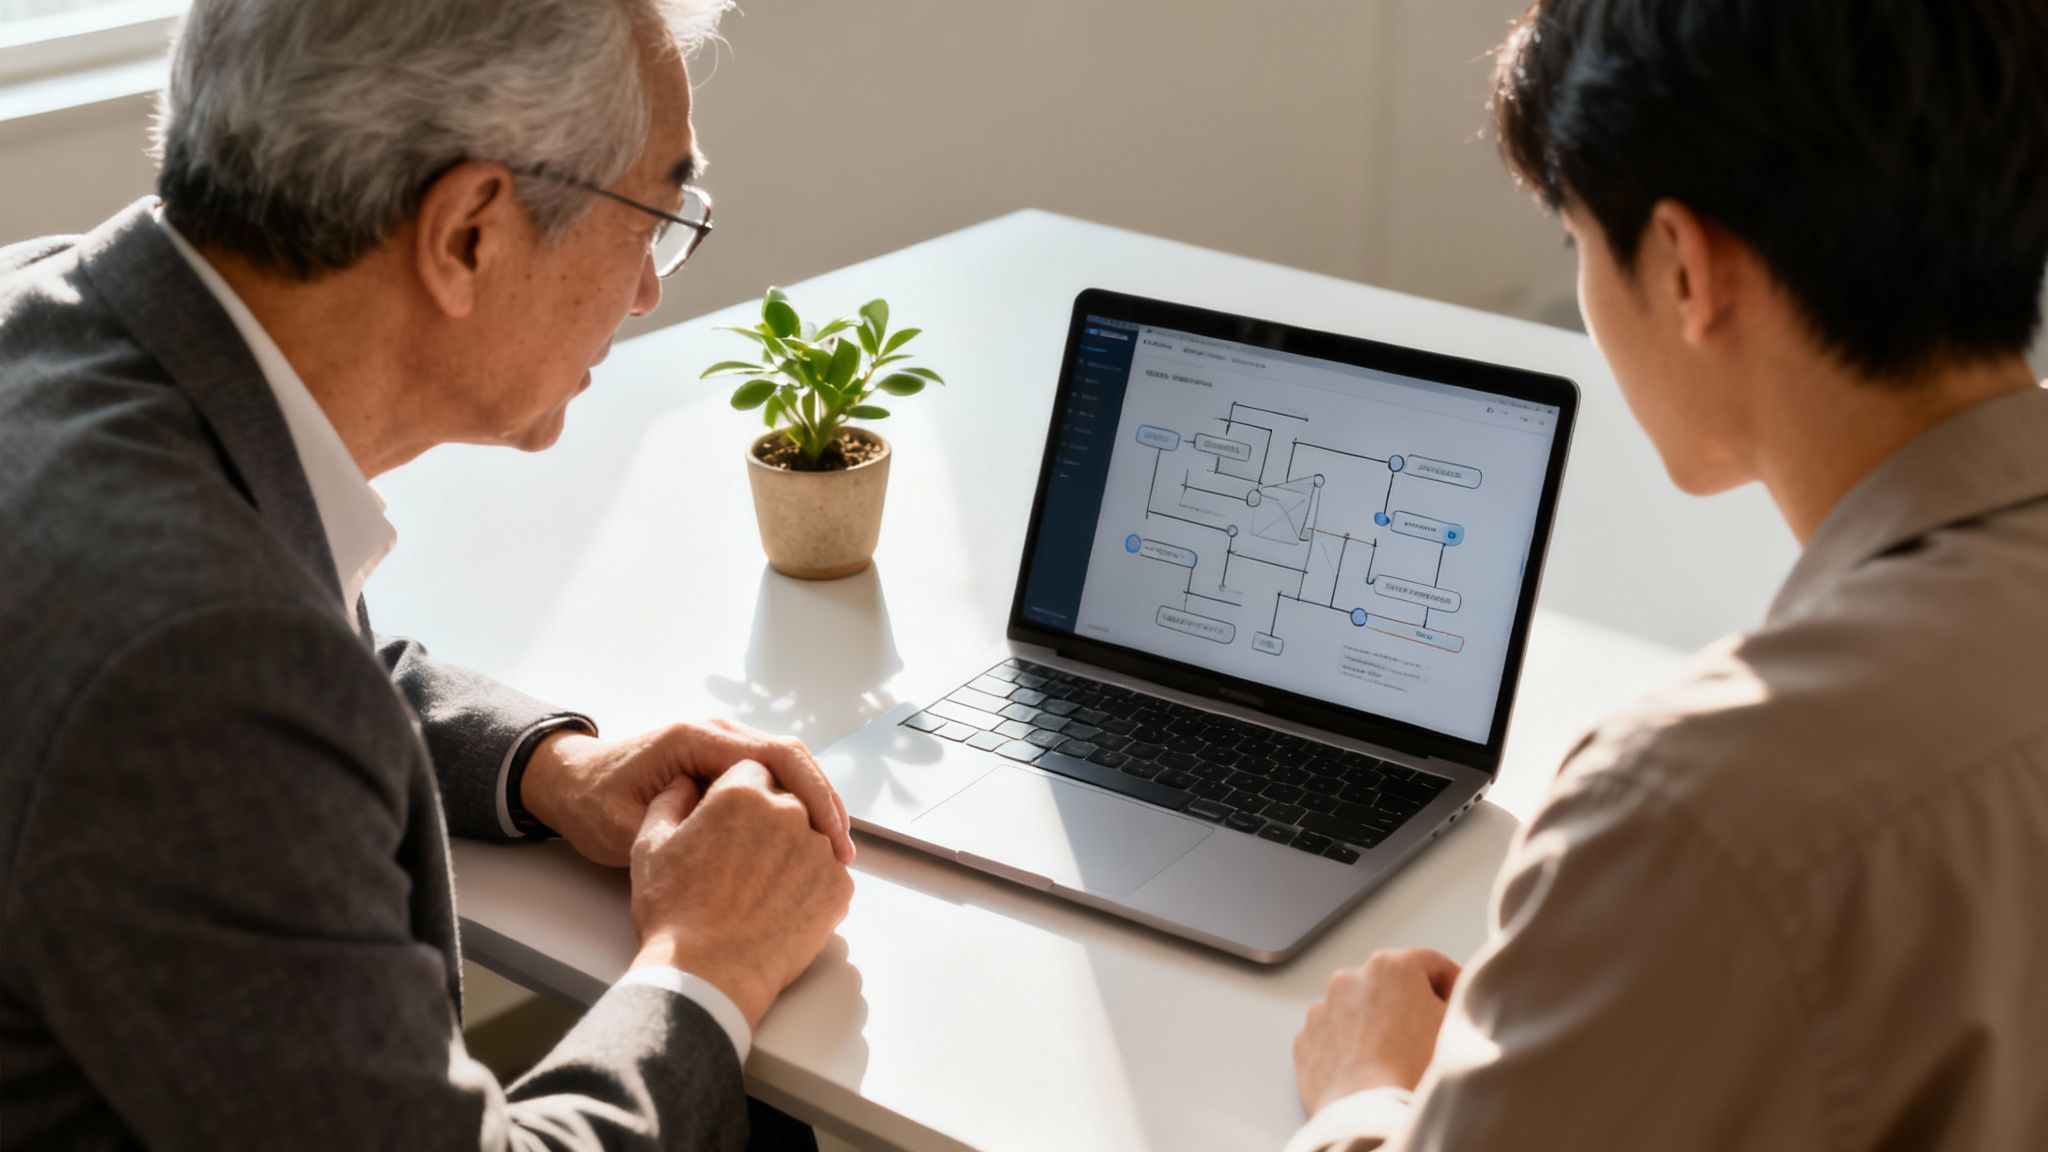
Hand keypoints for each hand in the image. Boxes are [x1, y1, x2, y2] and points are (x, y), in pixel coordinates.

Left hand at [519, 719, 854, 867]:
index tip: (829, 834)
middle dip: (823, 801)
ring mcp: (722, 746)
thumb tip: (727, 840)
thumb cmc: (592, 803)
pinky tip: (807, 842)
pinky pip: (771, 779)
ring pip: (787, 767)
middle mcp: (716, 734)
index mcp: (695, 738)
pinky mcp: (723, 765)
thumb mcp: (623, 825)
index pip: (771, 755)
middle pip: (791, 756)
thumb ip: (673, 827)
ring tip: (835, 852)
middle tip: (844, 850)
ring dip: (814, 805)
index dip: (808, 794)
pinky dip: (795, 807)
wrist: (570, 785)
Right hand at [627, 762, 854, 1027]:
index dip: (736, 794)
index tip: (726, 822)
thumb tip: (684, 782)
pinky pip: (827, 874)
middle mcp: (789, 812)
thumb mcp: (650, 846)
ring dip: (790, 852)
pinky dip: (810, 885)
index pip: (751, 771)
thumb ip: (669, 801)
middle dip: (766, 821)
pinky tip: (782, 906)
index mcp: (742, 793)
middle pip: (785, 800)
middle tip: (741, 860)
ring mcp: (819, 850)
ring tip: (760, 889)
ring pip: (809, 836)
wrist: (708, 975)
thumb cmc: (674, 912)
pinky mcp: (839, 887)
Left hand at [1294, 948, 1461, 1114]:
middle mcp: (1350, 979)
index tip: (1457, 1003)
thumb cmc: (1414, 1073)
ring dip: (1377, 1025)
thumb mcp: (1456, 1025)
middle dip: (1410, 1005)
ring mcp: (1323, 1009)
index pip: (1431, 963)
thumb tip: (1452, 998)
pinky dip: (1350, 1046)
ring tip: (1397, 1060)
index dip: (1452, 984)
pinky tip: (1370, 1069)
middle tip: (1428, 1037)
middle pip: (1391, 985)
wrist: (1370, 1116)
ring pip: (1359, 1009)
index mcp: (1390, 966)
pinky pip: (1335, 1035)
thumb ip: (1456, 999)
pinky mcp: (1306, 1040)